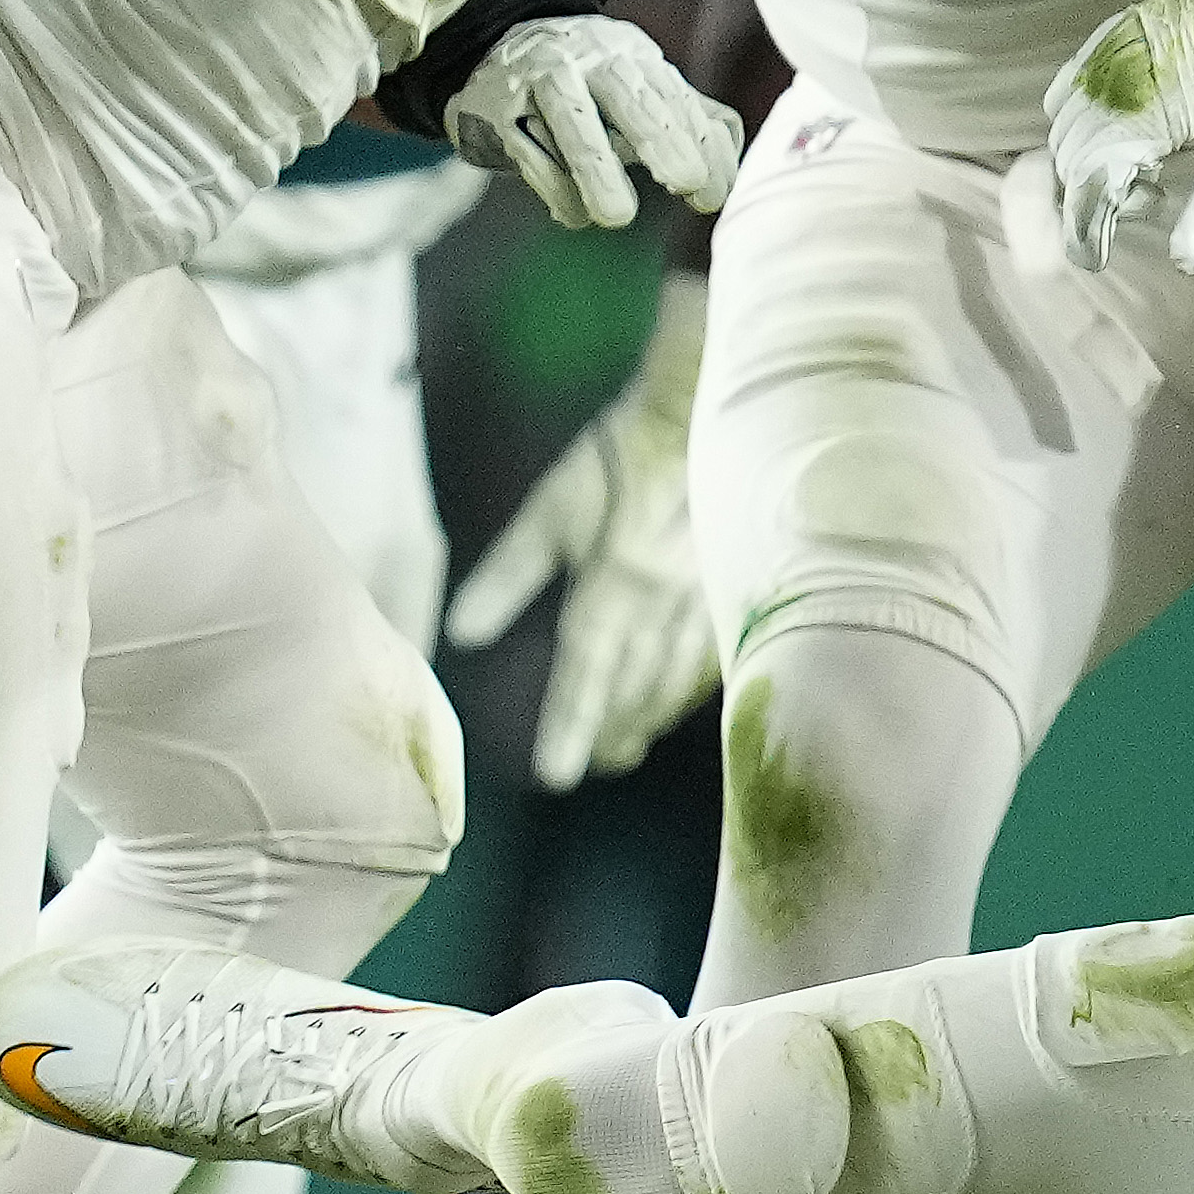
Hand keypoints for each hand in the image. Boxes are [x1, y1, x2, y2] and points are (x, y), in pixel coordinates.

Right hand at [442, 16, 743, 228]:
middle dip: (661, 138)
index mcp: (632, 56)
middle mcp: (590, 59)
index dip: (700, 144)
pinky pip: (527, 148)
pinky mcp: (498, 109)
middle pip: (629, 96)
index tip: (713, 194)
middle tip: (688, 183)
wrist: (486, 47)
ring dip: (596, 167)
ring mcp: (540, 80)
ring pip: (572, 119)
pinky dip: (552, 185)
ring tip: (616, 216)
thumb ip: (686, 116)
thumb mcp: (635, 84)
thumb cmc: (582, 81)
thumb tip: (734, 164)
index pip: (676, 98)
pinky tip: (575, 214)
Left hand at [443, 272, 718, 786]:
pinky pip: (712, 655)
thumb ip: (507, 576)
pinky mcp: (731, 587)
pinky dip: (691, 686)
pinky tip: (683, 697)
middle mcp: (658, 609)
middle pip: (632, 687)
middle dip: (612, 729)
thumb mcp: (550, 511)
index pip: (583, 677)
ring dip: (651, 715)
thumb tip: (461, 635)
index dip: (566, 728)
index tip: (555, 775)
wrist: (699, 418)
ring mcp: (701, 602)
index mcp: (610, 591)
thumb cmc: (615, 459)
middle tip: (597, 762)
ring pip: (674, 678)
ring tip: (632, 741)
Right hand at [1040, 0, 1193, 272]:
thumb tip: (1187, 263)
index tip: (1093, 259)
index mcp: (1146, 114)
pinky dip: (1081, 121)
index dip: (1083, 228)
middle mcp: (1112, 82)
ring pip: (1064, 125)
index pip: (1088, 183)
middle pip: (1069, 159)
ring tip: (1150, 168)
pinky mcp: (1111, 36)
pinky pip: (1068, 88)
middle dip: (1094, 195)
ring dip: (1089, 159)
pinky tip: (1130, 132)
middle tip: (1152, 201)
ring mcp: (1106, 54)